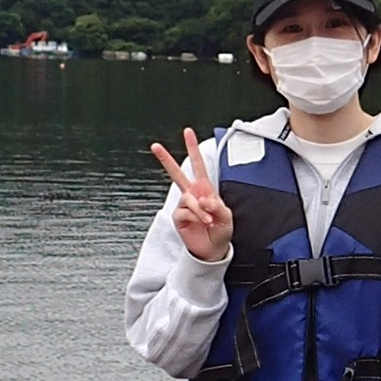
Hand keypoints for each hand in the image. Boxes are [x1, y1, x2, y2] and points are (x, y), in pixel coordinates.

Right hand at [151, 128, 233, 261]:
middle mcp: (192, 194)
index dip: (193, 148)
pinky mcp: (178, 217)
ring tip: (208, 219)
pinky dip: (196, 216)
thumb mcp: (226, 216)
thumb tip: (203, 199)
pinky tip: (202, 222)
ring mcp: (184, 205)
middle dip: (166, 159)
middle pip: (177, 173)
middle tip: (155, 146)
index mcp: (205, 188)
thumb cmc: (220, 230)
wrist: (213, 248)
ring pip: (188, 198)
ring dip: (200, 209)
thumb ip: (216, 205)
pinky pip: (185, 211)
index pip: (198, 164)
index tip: (187, 132)